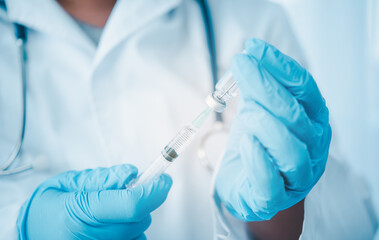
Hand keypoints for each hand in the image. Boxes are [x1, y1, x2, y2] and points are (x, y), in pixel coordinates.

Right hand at [17, 164, 171, 239]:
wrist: (33, 233)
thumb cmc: (48, 207)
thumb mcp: (70, 182)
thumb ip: (102, 178)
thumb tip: (132, 173)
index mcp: (81, 214)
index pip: (132, 204)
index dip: (154, 190)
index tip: (163, 179)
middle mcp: (93, 238)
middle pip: (140, 218)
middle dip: (143, 199)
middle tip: (127, 189)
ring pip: (139, 231)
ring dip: (135, 217)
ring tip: (111, 211)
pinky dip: (130, 230)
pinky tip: (112, 225)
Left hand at [215, 39, 330, 220]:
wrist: (250, 186)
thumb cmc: (257, 146)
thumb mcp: (258, 111)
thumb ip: (257, 90)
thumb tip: (248, 58)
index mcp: (311, 120)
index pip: (304, 89)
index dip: (280, 67)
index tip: (254, 48)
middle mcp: (312, 147)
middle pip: (297, 116)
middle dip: (267, 87)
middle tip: (242, 66)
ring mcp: (297, 176)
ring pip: (292, 152)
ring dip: (267, 126)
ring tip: (246, 112)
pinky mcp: (274, 198)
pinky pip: (271, 182)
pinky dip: (259, 160)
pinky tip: (246, 143)